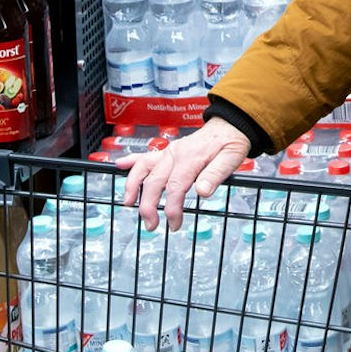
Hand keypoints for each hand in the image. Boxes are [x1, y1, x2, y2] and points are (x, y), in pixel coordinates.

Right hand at [118, 119, 252, 231]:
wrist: (229, 126)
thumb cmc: (230, 143)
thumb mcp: (231, 159)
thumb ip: (216, 175)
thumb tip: (202, 192)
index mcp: (191, 158)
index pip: (176, 187)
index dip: (172, 208)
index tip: (174, 224)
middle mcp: (175, 154)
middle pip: (155, 181)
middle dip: (148, 205)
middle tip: (151, 225)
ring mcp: (169, 152)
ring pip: (143, 168)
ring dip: (132, 186)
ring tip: (128, 204)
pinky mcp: (167, 151)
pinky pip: (145, 156)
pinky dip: (131, 161)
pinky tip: (119, 166)